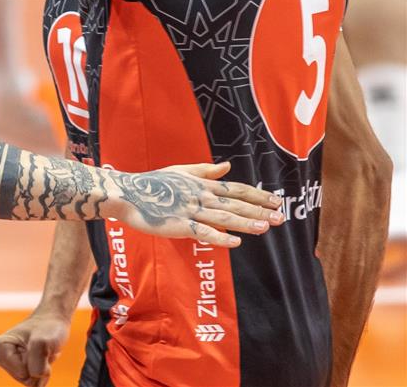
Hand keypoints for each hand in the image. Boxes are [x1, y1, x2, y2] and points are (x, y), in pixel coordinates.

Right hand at [0, 309, 71, 386]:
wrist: (53, 324)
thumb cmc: (46, 328)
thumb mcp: (43, 340)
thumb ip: (36, 361)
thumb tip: (34, 377)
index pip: (20, 371)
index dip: (33, 361)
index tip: (33, 343)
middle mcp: (2, 358)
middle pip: (23, 378)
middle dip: (37, 367)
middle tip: (41, 350)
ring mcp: (12, 366)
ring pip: (29, 382)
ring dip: (41, 370)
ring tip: (42, 354)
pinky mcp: (22, 373)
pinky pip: (35, 384)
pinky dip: (43, 375)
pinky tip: (43, 361)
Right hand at [104, 161, 284, 247]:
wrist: (127, 194)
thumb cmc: (152, 184)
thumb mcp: (179, 171)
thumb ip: (204, 170)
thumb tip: (227, 166)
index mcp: (201, 184)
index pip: (235, 189)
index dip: (257, 195)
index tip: (276, 201)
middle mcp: (199, 196)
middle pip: (234, 203)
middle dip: (259, 210)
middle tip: (280, 217)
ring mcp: (189, 210)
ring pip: (223, 217)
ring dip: (245, 222)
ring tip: (265, 227)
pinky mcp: (179, 225)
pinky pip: (202, 232)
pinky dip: (219, 236)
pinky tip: (235, 242)